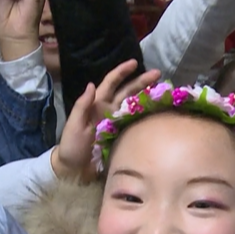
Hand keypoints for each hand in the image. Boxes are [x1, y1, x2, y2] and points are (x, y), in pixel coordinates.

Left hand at [52, 60, 160, 180]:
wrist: (73, 170)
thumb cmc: (71, 146)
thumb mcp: (74, 125)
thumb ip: (82, 105)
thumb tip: (91, 84)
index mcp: (97, 104)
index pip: (111, 83)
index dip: (122, 72)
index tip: (134, 63)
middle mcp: (109, 111)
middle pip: (128, 92)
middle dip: (142, 81)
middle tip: (159, 74)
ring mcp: (117, 123)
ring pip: (134, 105)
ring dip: (147, 96)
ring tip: (162, 91)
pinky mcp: (123, 136)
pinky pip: (136, 123)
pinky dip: (147, 116)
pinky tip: (158, 113)